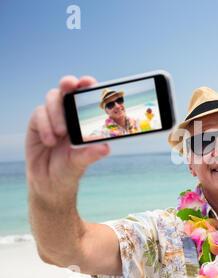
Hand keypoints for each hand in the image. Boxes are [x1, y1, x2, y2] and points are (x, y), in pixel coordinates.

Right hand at [26, 75, 109, 197]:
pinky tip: (50, 141)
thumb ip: (92, 154)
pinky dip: (45, 125)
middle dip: (69, 83)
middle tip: (70, 85)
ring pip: (53, 97)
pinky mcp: (37, 122)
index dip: (88, 85)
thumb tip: (105, 148)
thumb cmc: (71, 167)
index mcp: (84, 118)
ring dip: (57, 112)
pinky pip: (39, 113)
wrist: (49, 181)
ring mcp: (52, 116)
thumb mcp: (82, 162)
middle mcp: (69, 113)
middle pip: (68, 88)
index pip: (87, 96)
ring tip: (62, 132)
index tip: (89, 82)